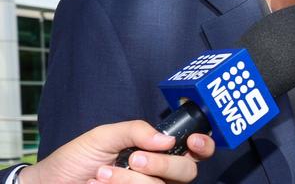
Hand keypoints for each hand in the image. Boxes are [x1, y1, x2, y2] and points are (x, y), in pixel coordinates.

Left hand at [19, 120, 214, 183]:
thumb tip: (168, 139)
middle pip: (187, 171)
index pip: (194, 150)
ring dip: (133, 180)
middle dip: (164, 164)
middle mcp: (159, 174)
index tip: (192, 141)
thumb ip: (136, 130)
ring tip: (105, 175)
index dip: (203, 145)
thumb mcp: (105, 135)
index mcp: (158, 150)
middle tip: (136, 159)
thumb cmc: (75, 159)